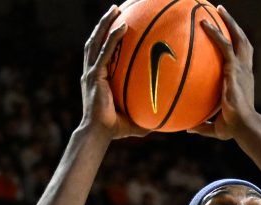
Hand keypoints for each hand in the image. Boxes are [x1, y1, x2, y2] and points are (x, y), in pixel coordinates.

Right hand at [79, 6, 145, 139]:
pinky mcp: (94, 76)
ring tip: (115, 9)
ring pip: (96, 40)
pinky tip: (123, 27)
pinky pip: (105, 52)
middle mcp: (92, 71)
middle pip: (96, 39)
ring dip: (105, 23)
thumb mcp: (134, 117)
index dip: (106, 36)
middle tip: (116, 8)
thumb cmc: (114, 129)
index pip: (101, 51)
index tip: (118, 23)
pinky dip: (113, 38)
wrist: (98, 134)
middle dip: (105, 22)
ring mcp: (91, 72)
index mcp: (97, 77)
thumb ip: (148, 113)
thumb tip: (169, 119)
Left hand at [191, 7, 254, 139]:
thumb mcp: (216, 125)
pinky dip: (215, 33)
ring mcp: (242, 68)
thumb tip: (189, 128)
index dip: (236, 46)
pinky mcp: (234, 68)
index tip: (228, 36)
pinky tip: (205, 24)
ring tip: (219, 9)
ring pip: (238, 38)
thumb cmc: (233, 128)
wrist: (243, 125)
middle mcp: (245, 70)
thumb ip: (203, 124)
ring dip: (229, 22)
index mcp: (243, 80)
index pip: (241, 58)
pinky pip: (224, 45)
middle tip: (223, 13)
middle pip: (243, 42)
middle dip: (235, 26)